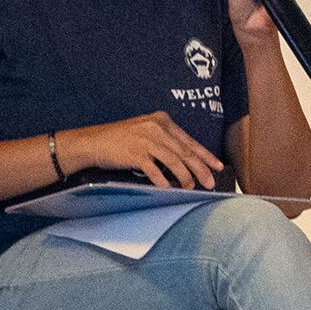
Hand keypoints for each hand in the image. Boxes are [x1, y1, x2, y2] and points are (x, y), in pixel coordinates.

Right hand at [60, 109, 226, 189]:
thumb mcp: (145, 132)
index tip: (218, 166)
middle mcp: (157, 127)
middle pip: (184, 151)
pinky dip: (163, 181)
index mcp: (162, 120)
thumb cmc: (120, 140)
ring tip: (191, 187)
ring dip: (185, 177)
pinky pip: (154, 169)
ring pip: (174, 160)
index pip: (189, 141)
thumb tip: (186, 161)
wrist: (92, 142)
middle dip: (201, 168)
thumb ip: (165, 141)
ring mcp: (146, 139)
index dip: (205, 155)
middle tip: (210, 182)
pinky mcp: (135, 152)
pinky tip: (168, 189)